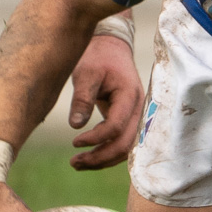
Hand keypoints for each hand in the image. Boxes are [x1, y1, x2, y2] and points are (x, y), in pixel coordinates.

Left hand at [67, 31, 143, 169]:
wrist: (111, 48)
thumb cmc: (98, 58)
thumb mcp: (86, 73)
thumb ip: (82, 98)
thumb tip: (75, 126)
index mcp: (129, 95)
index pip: (116, 126)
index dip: (96, 138)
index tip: (74, 142)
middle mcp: (138, 109)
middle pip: (125, 145)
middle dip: (100, 158)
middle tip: (74, 163)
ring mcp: (136, 116)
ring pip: (125, 149)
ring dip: (103, 160)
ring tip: (76, 164)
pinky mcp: (128, 120)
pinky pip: (122, 143)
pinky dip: (106, 153)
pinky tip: (88, 157)